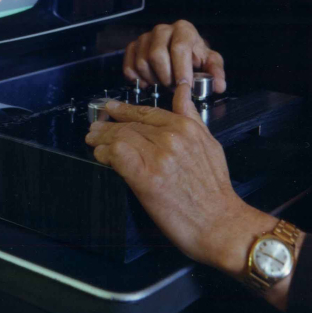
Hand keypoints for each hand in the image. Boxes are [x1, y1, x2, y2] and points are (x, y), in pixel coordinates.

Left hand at [85, 82, 273, 271]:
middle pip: (131, 124)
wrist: (219, 222)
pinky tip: (100, 155)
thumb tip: (182, 90)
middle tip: (95, 127)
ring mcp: (158, 156)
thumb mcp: (209, 142)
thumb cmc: (215, 188)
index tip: (112, 108)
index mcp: (186, 127)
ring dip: (103, 138)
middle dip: (109, 124)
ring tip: (93, 140)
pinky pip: (118, 156)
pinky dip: (105, 153)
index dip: (125, 110)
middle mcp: (171, 137)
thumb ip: (191, 115)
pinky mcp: (146, 178)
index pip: (147, 112)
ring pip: (121, 137)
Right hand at [123, 20, 225, 91]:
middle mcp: (163, 30)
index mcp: (184, 30)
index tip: (184, 86)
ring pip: (142, 62)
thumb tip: (219, 85)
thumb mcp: (210, 62)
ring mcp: (145, 37)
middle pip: (156, 55)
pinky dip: (138, 79)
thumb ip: (216, 72)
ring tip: (164, 82)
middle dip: (166, 76)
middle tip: (174, 86)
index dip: (181, 70)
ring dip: (153, 79)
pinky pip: (129, 66)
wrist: (182, 51)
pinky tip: (149, 81)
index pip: (179, 48)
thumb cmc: (195, 56)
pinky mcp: (133, 47)